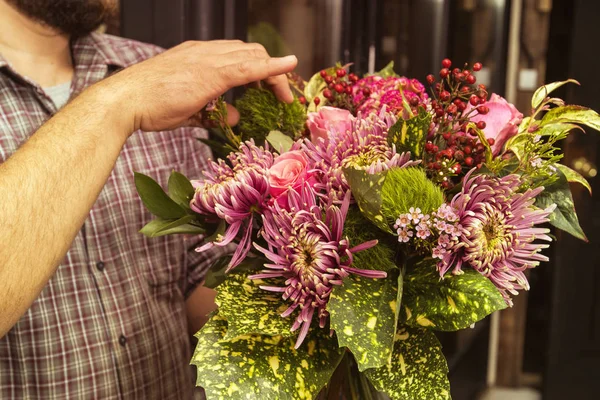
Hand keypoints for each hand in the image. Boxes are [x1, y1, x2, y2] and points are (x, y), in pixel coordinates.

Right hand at [96, 40, 297, 133]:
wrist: (125, 101)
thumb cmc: (149, 106)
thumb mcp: (188, 110)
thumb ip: (213, 113)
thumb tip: (235, 118)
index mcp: (198, 56)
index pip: (236, 54)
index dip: (257, 66)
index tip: (268, 86)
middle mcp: (205, 51)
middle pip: (249, 51)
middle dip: (269, 71)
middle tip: (279, 95)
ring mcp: (208, 59)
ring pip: (252, 56)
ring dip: (273, 74)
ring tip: (285, 94)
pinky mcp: (211, 73)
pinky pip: (249, 67)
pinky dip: (272, 67)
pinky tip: (289, 66)